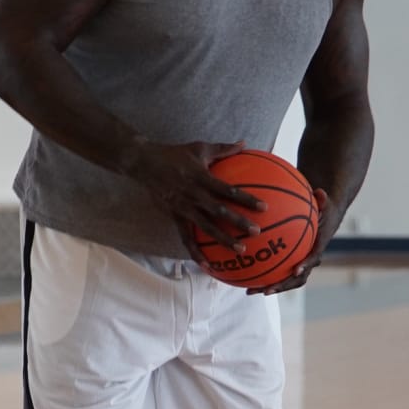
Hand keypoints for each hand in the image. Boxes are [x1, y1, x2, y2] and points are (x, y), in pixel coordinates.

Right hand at [127, 139, 266, 256]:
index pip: (228, 190)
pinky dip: (195, 252)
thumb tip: (244, 143)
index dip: (246, 199)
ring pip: (205, 227)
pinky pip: (186, 238)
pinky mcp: (174, 217)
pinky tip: (206, 264)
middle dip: (238, 222)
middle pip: (219, 211)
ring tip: (240, 250)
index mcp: (202, 178)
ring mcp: (184, 208)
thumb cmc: (175, 155)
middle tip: (256, 232)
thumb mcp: (199, 148)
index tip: (263, 208)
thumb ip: (223, 148)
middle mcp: (194, 195)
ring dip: (223, 240)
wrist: (145, 164)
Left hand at [246, 189, 336, 295]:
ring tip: (249, 291)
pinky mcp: (288, 265)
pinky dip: (260, 277)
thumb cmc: (322, 211)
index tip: (295, 270)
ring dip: (267, 287)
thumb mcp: (324, 204)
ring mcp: (298, 265)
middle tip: (267, 290)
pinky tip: (241, 278)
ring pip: (284, 281)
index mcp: (317, 248)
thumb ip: (322, 201)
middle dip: (281, 286)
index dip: (305, 266)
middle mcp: (308, 261)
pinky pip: (274, 273)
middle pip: (297, 279)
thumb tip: (320, 192)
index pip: (313, 259)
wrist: (324, 222)